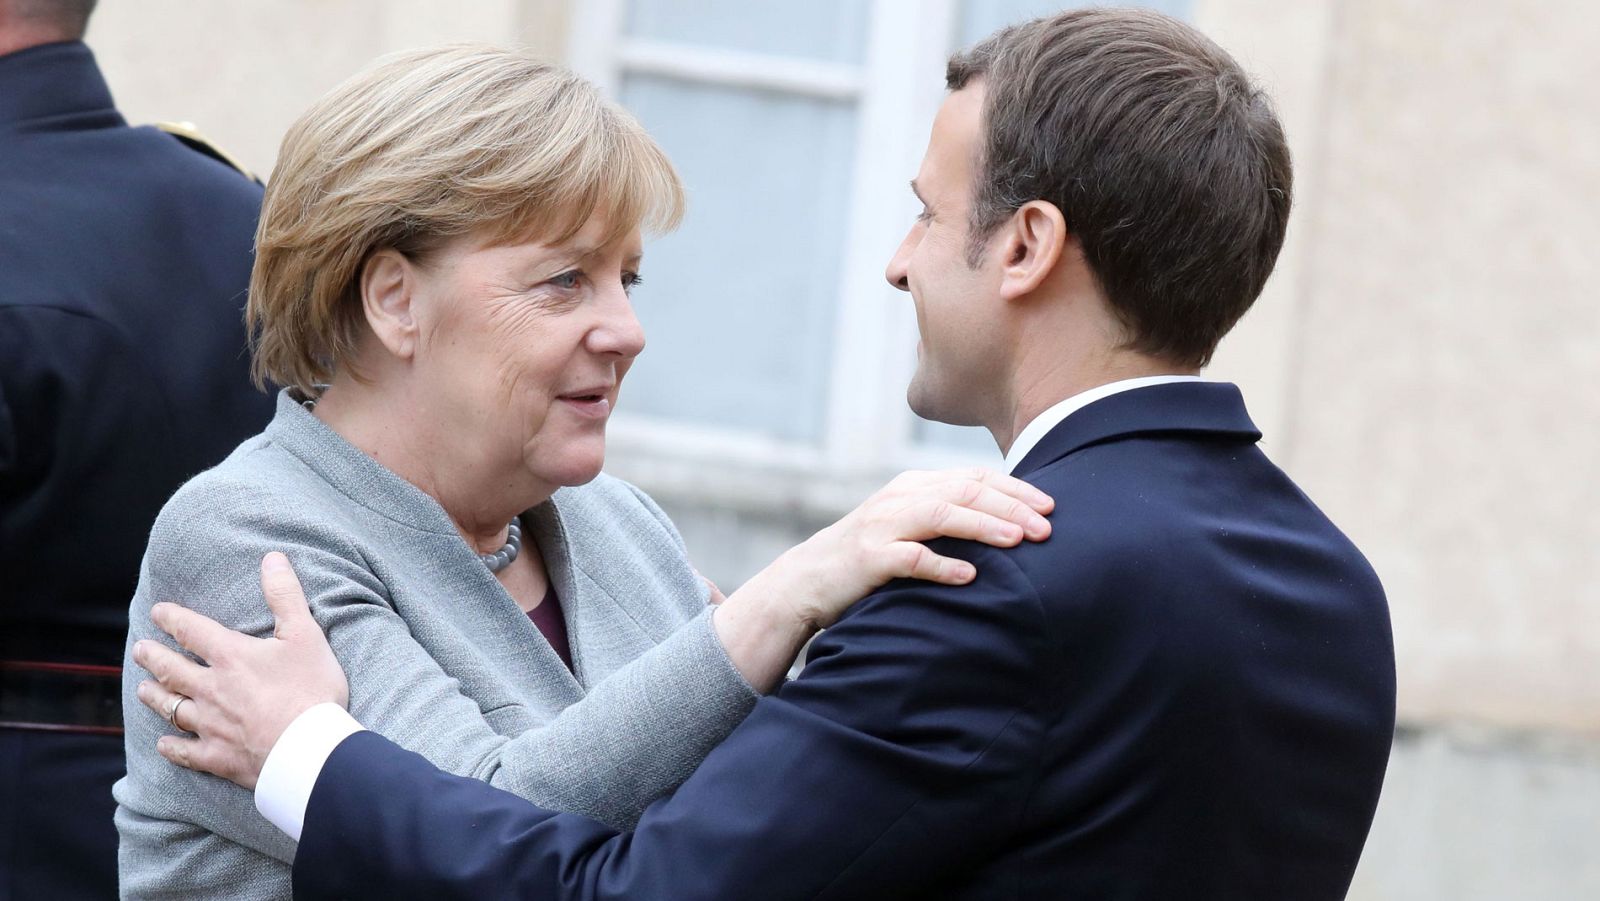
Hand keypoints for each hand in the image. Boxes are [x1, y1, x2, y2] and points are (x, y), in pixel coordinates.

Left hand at [132, 551, 347, 789]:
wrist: (310, 748)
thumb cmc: (312, 689)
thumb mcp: (305, 634)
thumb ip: (285, 595)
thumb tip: (271, 558)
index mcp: (231, 657)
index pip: (192, 631)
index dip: (173, 618)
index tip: (158, 612)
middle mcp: (211, 689)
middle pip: (172, 670)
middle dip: (152, 657)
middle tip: (138, 650)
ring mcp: (211, 725)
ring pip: (171, 708)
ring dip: (155, 697)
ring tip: (142, 689)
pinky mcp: (218, 756)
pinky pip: (186, 751)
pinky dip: (171, 747)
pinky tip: (163, 744)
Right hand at [764, 468, 1052, 630]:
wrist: (808, 580)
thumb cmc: (870, 556)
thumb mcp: (908, 525)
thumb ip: (947, 515)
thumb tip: (1009, 521)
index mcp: (914, 485)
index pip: (973, 477)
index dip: (1015, 489)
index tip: (1050, 505)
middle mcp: (899, 497)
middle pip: (964, 491)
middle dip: (1010, 507)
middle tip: (1046, 526)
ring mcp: (882, 525)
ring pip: (942, 516)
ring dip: (984, 526)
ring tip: (1019, 541)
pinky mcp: (869, 558)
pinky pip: (911, 558)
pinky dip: (943, 565)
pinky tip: (970, 575)